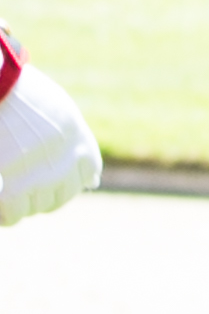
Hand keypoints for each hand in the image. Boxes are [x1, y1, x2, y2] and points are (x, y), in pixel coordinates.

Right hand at [0, 63, 101, 225]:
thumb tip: (93, 183)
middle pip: (59, 197)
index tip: (47, 167)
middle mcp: (65, 169)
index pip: (86, 176)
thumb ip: (77, 147)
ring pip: (34, 207)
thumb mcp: (60, 115)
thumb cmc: (21, 96)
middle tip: (19, 170)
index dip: (65, 175)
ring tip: (6, 173)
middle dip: (42, 189)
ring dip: (20, 197)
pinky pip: (12, 217)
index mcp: (80, 148)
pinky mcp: (11, 194)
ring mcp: (38, 183)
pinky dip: (3, 209)